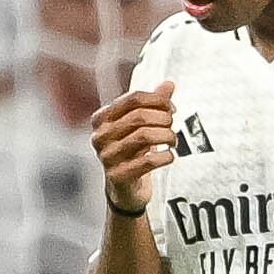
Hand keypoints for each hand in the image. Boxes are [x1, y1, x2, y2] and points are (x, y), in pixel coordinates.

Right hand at [91, 80, 183, 209]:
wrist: (125, 189)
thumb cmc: (132, 153)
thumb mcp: (141, 127)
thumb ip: (154, 105)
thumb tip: (169, 84)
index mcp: (102, 119)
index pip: (133, 98)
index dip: (157, 100)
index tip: (171, 109)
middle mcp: (100, 136)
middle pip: (140, 116)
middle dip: (164, 119)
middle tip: (173, 126)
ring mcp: (107, 157)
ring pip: (144, 136)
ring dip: (167, 136)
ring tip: (173, 140)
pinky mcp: (118, 176)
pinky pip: (147, 161)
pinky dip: (165, 156)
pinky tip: (170, 156)